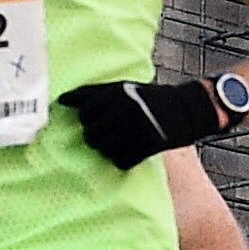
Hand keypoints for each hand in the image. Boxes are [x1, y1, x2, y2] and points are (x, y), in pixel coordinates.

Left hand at [60, 77, 234, 168]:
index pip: (84, 112)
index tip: (98, 119)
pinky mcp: (147, 147)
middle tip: (109, 133)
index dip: (88, 118)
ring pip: (104, 149)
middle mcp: (125, 111)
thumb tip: (61, 101)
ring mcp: (136, 130)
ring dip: (108, 149)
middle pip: (91, 133)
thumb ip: (93, 93)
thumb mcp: (123, 88)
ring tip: (119, 142)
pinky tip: (130, 151)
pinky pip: (121, 161)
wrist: (186, 110)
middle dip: (96, 136)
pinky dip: (122, 160)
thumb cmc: (149, 98)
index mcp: (117, 93)